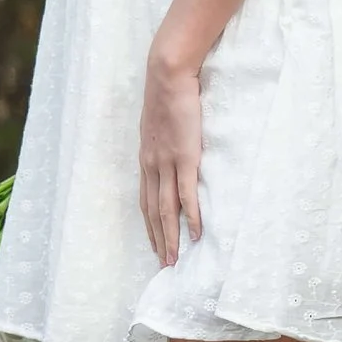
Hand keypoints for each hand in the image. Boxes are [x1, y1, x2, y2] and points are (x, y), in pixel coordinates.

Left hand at [139, 40, 203, 270]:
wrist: (168, 76)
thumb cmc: (168, 94)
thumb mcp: (159, 123)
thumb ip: (163, 140)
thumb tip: (172, 149)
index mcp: (146, 159)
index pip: (145, 200)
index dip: (150, 225)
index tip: (155, 244)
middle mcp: (152, 166)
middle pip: (153, 212)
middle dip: (158, 240)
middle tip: (164, 265)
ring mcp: (168, 164)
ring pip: (166, 210)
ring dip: (171, 237)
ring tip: (175, 260)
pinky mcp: (185, 158)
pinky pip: (187, 195)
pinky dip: (191, 217)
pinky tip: (196, 234)